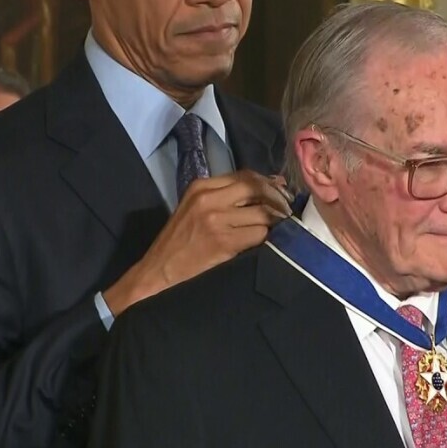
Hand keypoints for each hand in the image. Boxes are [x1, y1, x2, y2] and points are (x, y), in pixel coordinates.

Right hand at [104, 171, 292, 314]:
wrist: (158, 271)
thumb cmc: (179, 243)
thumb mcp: (197, 209)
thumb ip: (229, 196)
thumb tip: (273, 184)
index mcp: (201, 186)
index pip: (246, 175)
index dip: (268, 184)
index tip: (281, 194)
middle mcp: (209, 198)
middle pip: (257, 188)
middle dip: (278, 199)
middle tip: (287, 211)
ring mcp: (216, 219)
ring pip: (262, 212)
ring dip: (276, 222)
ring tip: (280, 229)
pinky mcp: (224, 241)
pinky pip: (259, 234)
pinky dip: (267, 239)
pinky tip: (267, 244)